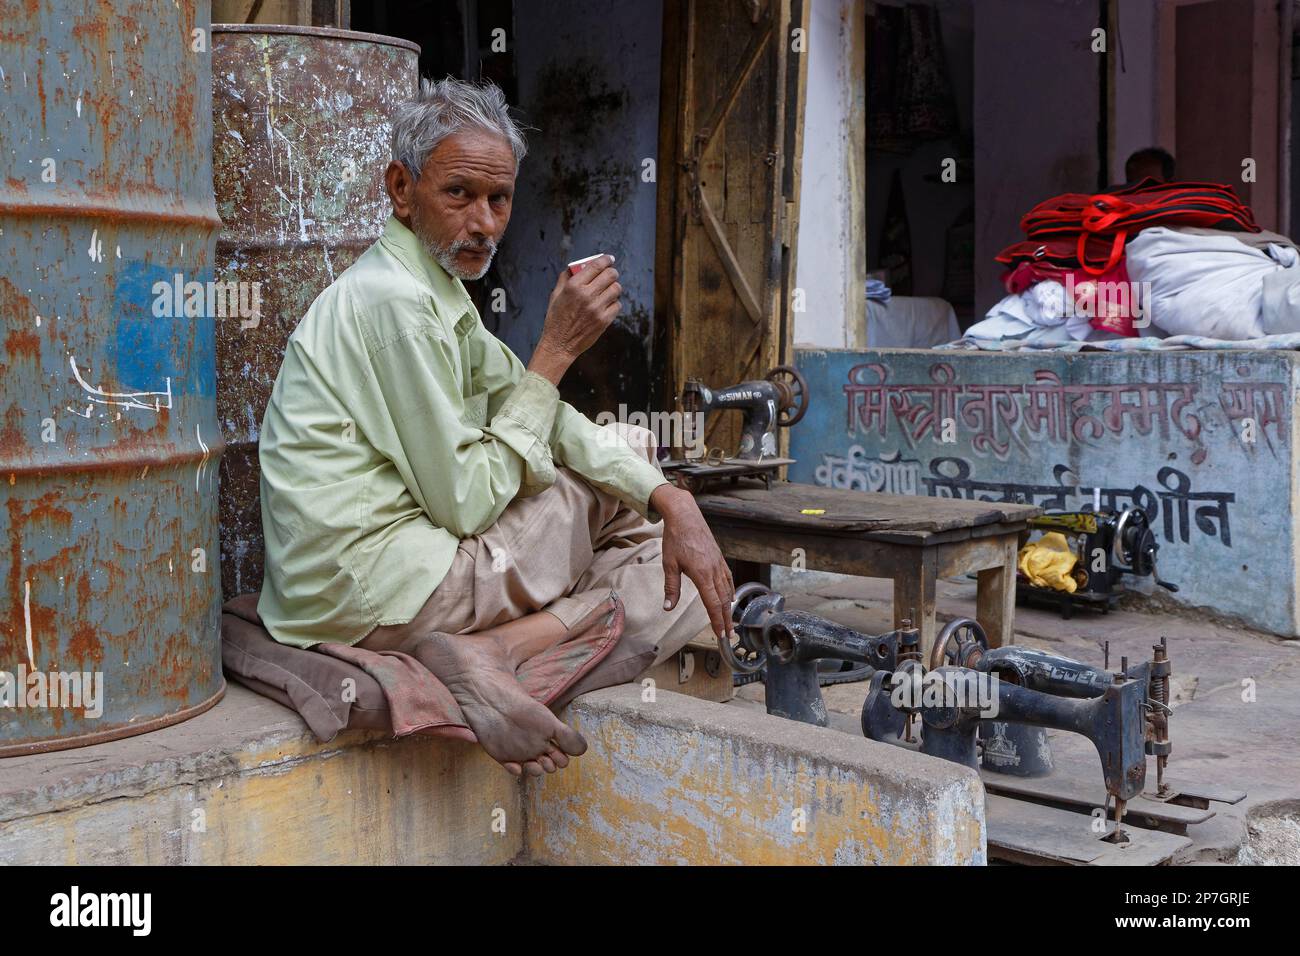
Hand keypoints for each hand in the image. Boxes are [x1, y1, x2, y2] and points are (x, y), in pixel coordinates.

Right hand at [534, 255, 621, 367]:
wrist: (560, 344)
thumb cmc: (556, 318)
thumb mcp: (555, 295)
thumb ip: (566, 278)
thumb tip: (576, 265)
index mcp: (574, 286)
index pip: (596, 265)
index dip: (606, 260)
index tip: (609, 259)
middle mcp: (586, 295)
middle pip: (611, 275)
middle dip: (612, 272)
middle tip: (610, 275)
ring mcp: (597, 308)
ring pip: (616, 289)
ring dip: (613, 288)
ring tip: (607, 292)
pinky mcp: (604, 320)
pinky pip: (617, 305)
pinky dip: (614, 304)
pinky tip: (606, 305)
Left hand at [653, 484, 734, 641]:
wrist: (685, 515)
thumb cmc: (675, 538)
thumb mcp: (669, 564)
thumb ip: (671, 587)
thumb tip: (668, 608)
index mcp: (702, 574)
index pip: (713, 603)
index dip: (717, 621)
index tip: (720, 634)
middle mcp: (714, 570)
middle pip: (723, 601)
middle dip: (727, 619)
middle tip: (729, 636)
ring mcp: (719, 563)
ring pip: (727, 590)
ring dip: (729, 608)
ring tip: (731, 622)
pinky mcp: (719, 557)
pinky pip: (728, 578)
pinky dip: (730, 591)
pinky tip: (730, 598)